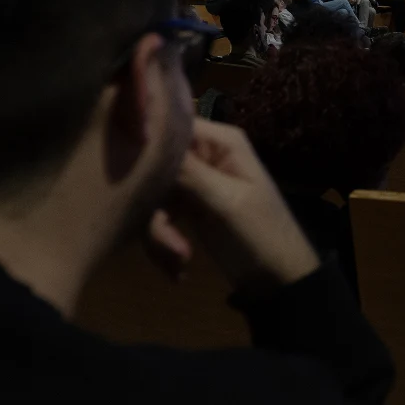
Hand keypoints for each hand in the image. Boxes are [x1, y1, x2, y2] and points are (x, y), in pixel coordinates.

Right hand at [149, 119, 319, 292]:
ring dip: (158, 233)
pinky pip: (157, 215)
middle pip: (154, 165)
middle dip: (153, 208)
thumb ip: (189, 171)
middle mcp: (204, 154)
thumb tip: (148, 136)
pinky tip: (178, 267)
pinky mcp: (185, 206)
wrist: (276, 280)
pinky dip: (163, 242)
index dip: (145, 145)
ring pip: (151, 194)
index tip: (128, 175)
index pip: (171, 124)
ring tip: (179, 260)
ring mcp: (193, 181)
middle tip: (169, 243)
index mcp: (221, 141)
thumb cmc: (262, 235)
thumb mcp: (226, 202)